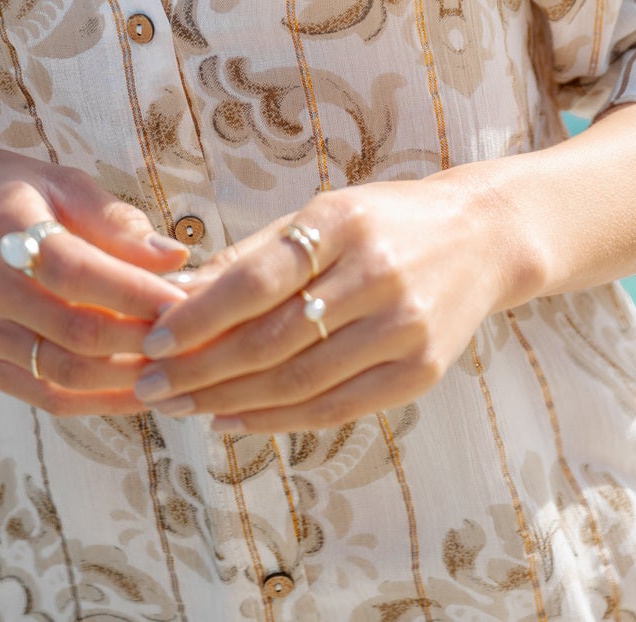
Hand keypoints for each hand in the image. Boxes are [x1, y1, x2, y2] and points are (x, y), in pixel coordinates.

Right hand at [0, 145, 191, 415]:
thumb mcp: (53, 179)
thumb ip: (113, 220)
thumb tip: (175, 258)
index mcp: (3, 226)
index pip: (78, 272)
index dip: (137, 292)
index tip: (189, 299)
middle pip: (76, 333)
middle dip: (143, 342)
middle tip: (194, 339)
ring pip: (63, 375)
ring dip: (127, 380)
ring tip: (177, 372)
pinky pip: (44, 393)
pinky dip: (96, 399)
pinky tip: (138, 390)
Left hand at [128, 175, 518, 433]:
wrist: (483, 238)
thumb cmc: (384, 220)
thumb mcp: (321, 214)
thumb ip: (254, 255)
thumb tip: (178, 294)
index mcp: (342, 223)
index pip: (258, 280)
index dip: (201, 316)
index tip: (153, 338)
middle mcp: (376, 275)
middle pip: (273, 339)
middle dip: (203, 368)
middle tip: (153, 385)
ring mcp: (403, 328)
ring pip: (300, 382)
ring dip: (232, 401)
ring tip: (184, 406)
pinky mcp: (421, 372)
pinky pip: (337, 408)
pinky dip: (280, 421)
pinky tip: (236, 420)